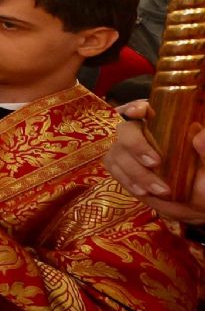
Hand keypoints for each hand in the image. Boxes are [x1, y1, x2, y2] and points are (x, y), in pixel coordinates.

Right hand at [105, 101, 204, 223]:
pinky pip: (114, 169)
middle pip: (125, 130)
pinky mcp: (122, 169)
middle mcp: (144, 135)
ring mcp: (130, 152)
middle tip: (155, 163)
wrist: (194, 203)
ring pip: (117, 153)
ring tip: (160, 190)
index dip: (136, 107)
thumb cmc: (204, 179)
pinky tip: (144, 192)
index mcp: (165, 126)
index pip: (145, 109)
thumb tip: (198, 135)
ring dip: (135, 172)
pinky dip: (128, 181)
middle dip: (136, 145)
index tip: (137, 113)